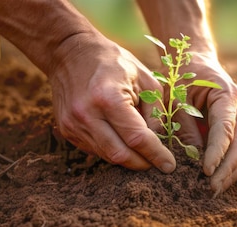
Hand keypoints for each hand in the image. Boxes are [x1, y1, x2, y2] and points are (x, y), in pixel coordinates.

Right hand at [49, 32, 176, 172]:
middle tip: (158, 163)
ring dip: (128, 159)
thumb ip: (156, 111)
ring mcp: (73, 124)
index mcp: (108, 98)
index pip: (137, 138)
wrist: (69, 52)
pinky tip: (124, 143)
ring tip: (144, 153)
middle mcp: (87, 114)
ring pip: (107, 156)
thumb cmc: (114, 62)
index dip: (156, 154)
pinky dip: (113, 151)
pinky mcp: (66, 130)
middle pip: (120, 155)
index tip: (170, 165)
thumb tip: (160, 141)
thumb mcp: (145, 78)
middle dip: (143, 164)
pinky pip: (95, 150)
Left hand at [169, 52, 236, 193]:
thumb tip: (191, 158)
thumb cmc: (183, 77)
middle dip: (227, 169)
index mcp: (227, 95)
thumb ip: (184, 126)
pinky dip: (230, 168)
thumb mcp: (176, 98)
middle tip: (210, 189)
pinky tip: (217, 181)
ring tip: (214, 191)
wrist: (197, 62)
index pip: (225, 130)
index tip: (205, 172)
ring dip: (231, 173)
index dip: (217, 153)